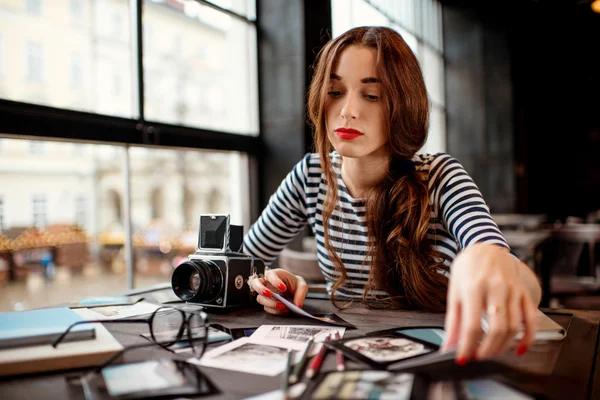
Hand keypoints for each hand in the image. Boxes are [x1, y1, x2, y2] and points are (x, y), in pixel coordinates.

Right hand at [248, 269, 307, 314]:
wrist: (294, 291)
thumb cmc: (294, 284)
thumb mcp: (302, 286)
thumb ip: (301, 294)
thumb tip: (297, 305)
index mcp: (275, 274)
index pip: (270, 275)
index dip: (275, 281)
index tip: (283, 288)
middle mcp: (267, 283)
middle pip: (255, 283)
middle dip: (261, 289)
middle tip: (269, 294)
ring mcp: (265, 293)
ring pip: (259, 298)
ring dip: (269, 303)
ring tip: (281, 306)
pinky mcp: (266, 303)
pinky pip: (266, 308)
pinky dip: (274, 310)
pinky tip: (282, 309)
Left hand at [442, 243, 537, 363]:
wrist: (485, 247)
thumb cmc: (467, 269)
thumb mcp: (454, 292)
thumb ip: (453, 321)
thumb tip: (448, 346)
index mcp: (473, 287)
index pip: (472, 325)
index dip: (468, 346)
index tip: (464, 358)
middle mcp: (495, 288)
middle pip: (497, 328)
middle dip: (488, 349)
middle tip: (479, 356)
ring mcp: (513, 290)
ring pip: (514, 327)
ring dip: (503, 346)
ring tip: (492, 352)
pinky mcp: (524, 293)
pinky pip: (531, 319)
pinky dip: (528, 338)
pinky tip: (519, 348)